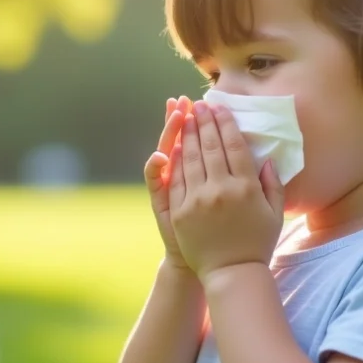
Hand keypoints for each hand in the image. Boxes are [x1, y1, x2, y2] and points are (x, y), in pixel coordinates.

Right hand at [144, 96, 191, 268]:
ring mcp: (169, 190)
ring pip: (168, 155)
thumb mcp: (200, 199)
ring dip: (170, 134)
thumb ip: (205, 170)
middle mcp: (177, 178)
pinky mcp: (162, 204)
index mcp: (193, 174)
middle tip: (179, 99)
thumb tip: (201, 141)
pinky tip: (160, 156)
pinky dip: (156, 168)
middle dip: (178, 119)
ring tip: (173, 113)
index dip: (188, 120)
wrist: (194, 263)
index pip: (192, 140)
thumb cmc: (205, 232)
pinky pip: (157, 182)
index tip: (189, 100)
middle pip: (177, 141)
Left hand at [169, 101, 284, 281]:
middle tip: (200, 104)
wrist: (231, 274)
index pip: (234, 146)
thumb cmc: (257, 244)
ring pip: (191, 158)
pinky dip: (175, 159)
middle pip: (211, 147)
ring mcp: (198, 200)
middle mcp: (221, 190)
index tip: (220, 108)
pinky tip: (175, 144)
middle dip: (205, 122)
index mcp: (246, 188)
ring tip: (187, 116)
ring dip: (189, 134)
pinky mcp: (181, 211)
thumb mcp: (275, 214)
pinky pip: (177, 179)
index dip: (225, 124)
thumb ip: (273, 184)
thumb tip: (267, 158)